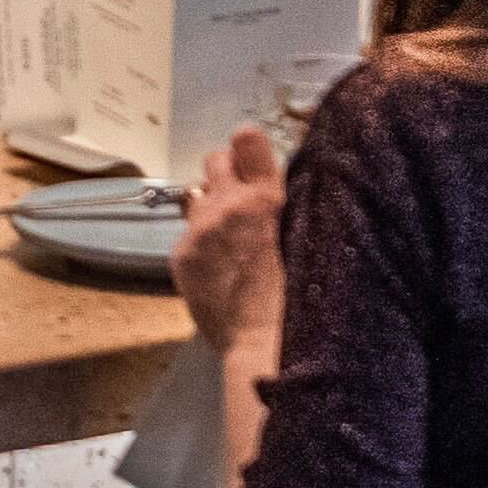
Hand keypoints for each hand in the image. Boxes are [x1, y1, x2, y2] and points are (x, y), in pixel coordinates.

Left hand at [172, 127, 284, 346]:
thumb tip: (273, 188)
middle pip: (216, 161)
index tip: (250, 150)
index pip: (247, 144)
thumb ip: (285, 208)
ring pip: (198, 196)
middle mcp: (227, 206)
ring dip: (212, 207)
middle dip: (227, 172)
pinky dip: (200, 243)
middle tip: (239, 196)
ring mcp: (199, 230)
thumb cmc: (298, 299)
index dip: (248, 145)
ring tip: (228, 237)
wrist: (263, 344)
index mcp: (266, 201)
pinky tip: (218, 267)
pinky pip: (188, 234)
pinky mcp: (180, 253)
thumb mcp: (307, 243)